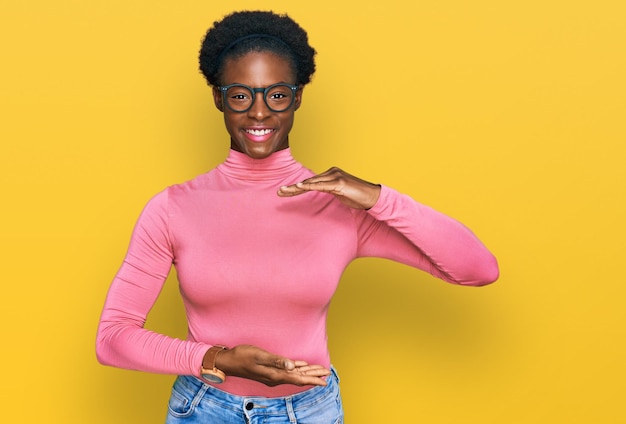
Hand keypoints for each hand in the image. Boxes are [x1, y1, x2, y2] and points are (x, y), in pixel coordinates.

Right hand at [214, 345, 330, 386]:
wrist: (228, 362)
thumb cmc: (242, 356)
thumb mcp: (259, 355)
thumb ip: (276, 360)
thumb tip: (292, 366)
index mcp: (275, 375)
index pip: (298, 378)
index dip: (312, 379)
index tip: (325, 379)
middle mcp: (275, 377)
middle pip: (298, 377)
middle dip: (313, 375)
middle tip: (327, 373)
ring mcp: (271, 375)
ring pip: (294, 374)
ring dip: (307, 372)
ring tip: (318, 371)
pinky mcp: (268, 370)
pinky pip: (287, 371)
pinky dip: (296, 368)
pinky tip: (301, 366)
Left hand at [277, 167, 380, 209]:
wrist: (373, 197)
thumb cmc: (357, 197)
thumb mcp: (339, 194)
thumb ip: (329, 191)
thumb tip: (320, 192)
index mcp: (331, 175)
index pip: (310, 182)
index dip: (296, 187)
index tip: (285, 192)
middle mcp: (332, 172)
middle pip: (308, 181)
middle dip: (293, 188)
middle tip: (279, 192)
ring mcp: (336, 176)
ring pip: (312, 183)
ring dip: (297, 188)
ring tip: (284, 191)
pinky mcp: (339, 182)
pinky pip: (322, 185)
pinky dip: (310, 186)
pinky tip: (300, 187)